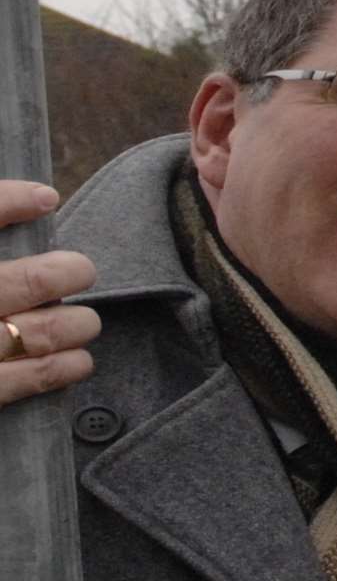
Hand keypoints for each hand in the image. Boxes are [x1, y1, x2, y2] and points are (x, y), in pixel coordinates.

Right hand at [0, 181, 99, 407]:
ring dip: (69, 324)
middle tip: (80, 271)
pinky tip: (78, 361)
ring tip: (85, 321)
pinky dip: (56, 369)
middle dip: (59, 274)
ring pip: (28, 333)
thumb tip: (18, 204)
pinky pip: (16, 382)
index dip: (7, 202)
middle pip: (13, 284)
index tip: (44, 198)